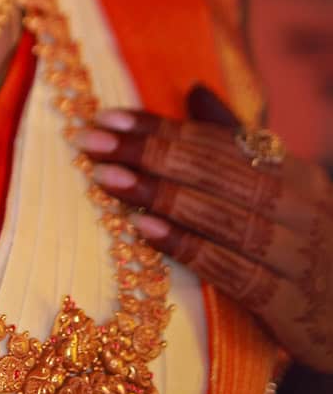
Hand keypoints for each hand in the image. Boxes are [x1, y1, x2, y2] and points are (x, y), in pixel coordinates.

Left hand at [74, 85, 332, 371]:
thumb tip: (194, 89)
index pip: (216, 141)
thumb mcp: (278, 189)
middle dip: (149, 153)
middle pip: (215, 172)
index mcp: (292, 171)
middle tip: (93, 142)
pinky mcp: (291, 303)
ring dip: (159, 195)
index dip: (160, 127)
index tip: (108, 118)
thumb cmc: (300, 245)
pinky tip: (144, 231)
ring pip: (221, 216)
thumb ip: (234, 143)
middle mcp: (300, 206)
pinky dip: (186, 247)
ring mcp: (298, 255)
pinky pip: (232, 270)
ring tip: (109, 178)